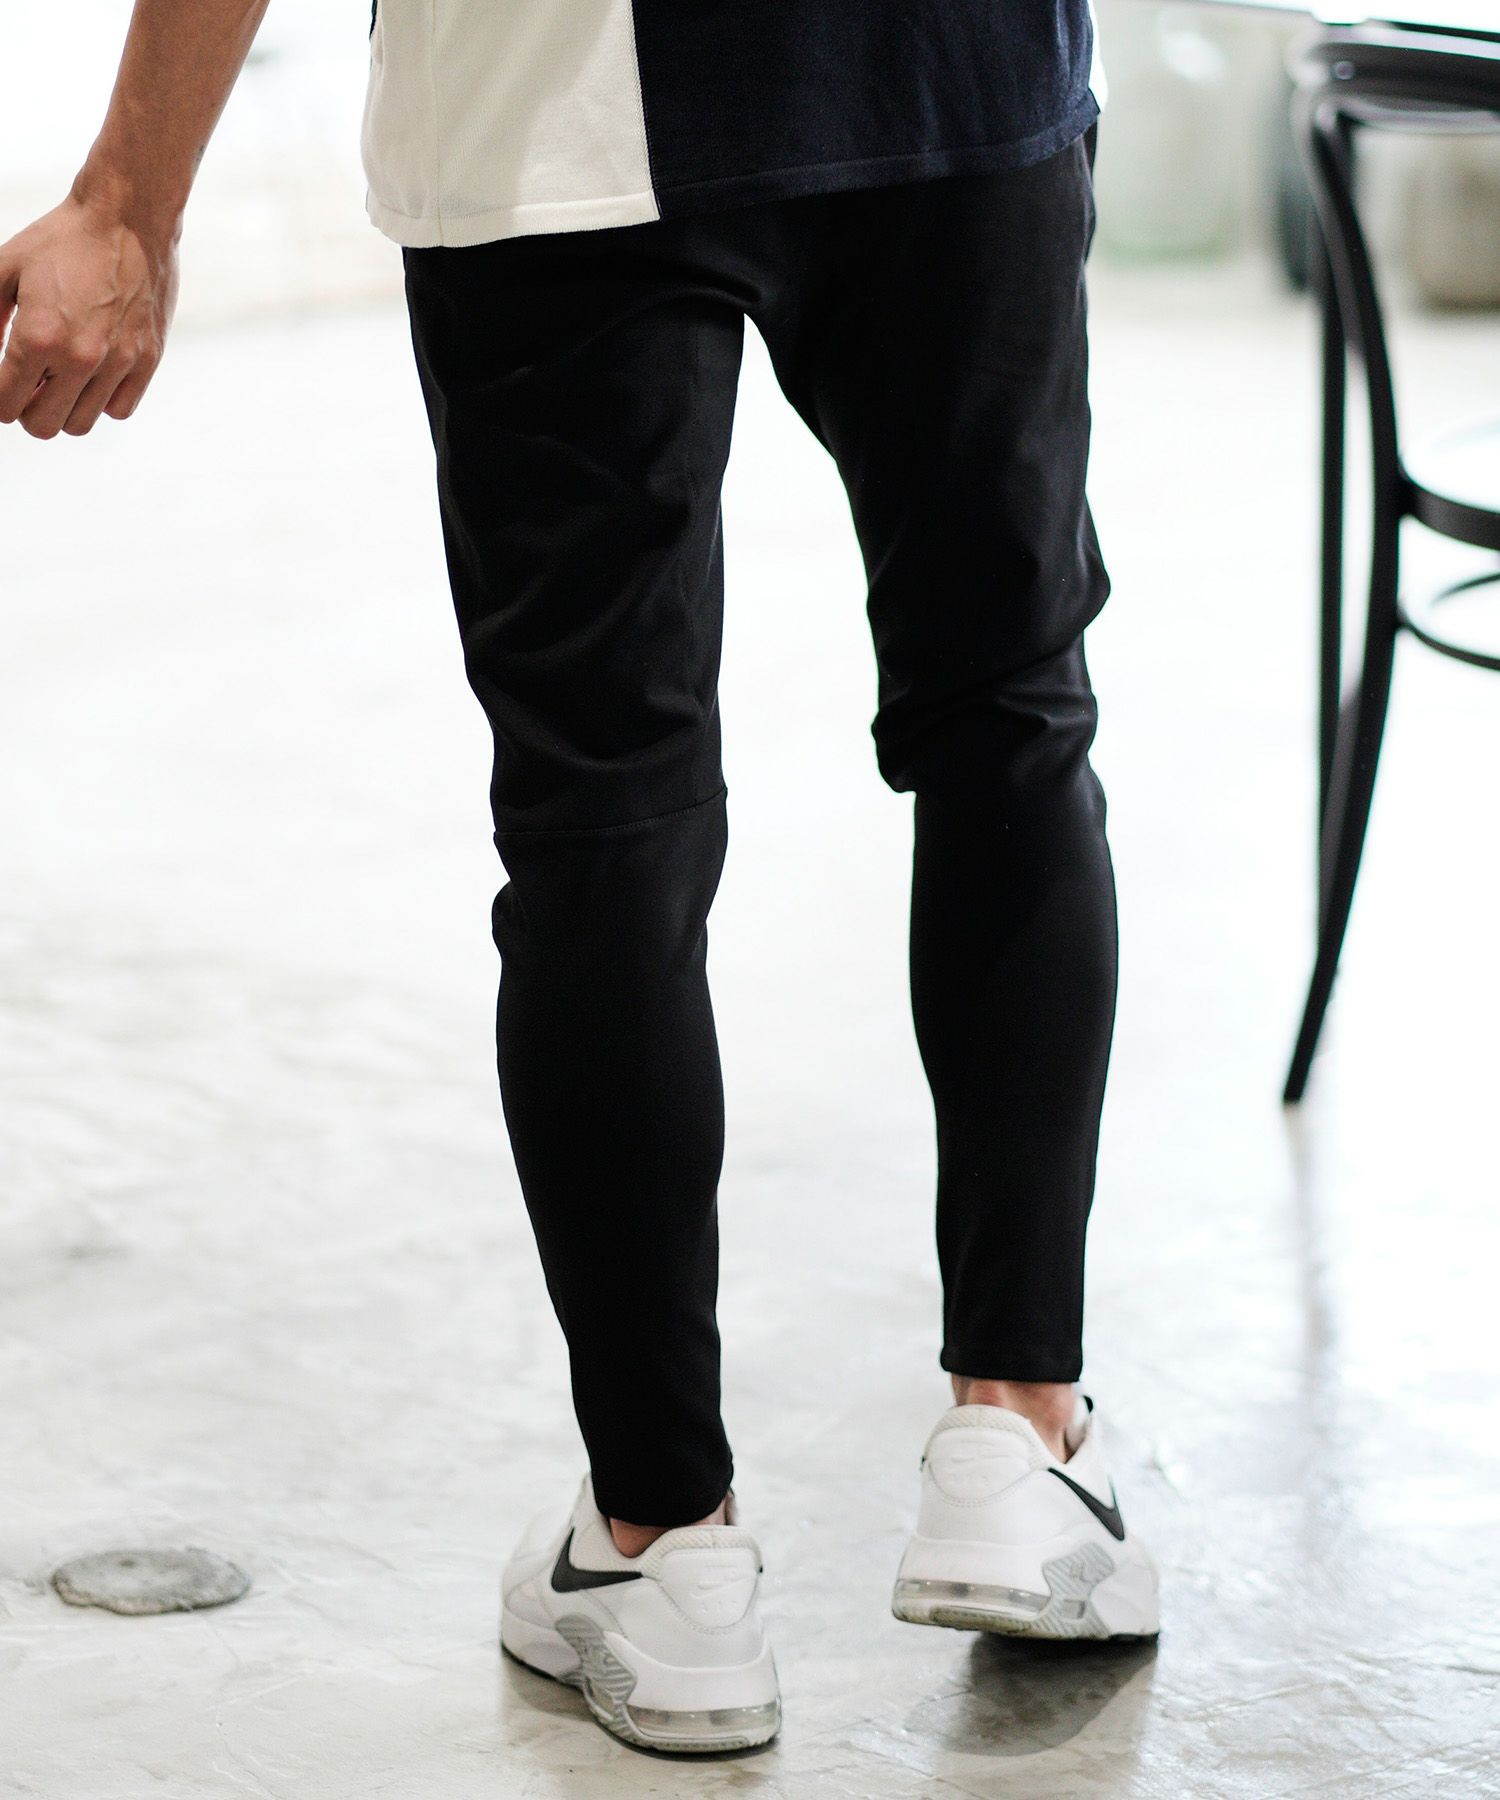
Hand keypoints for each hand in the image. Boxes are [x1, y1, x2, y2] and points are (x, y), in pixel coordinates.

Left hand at [0, 193, 178, 439]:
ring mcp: (118, 363)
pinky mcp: (147, 361)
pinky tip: (92, 373)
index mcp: (38, 336)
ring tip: (60, 378)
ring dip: (63, 407)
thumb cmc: (61, 239)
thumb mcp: (5, 268)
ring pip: (80, 423)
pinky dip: (100, 400)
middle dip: (26, 410)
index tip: (1, 384)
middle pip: (43, 426)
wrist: (127, 218)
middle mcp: (79, 358)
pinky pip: (118, 409)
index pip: (6, 404)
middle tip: (28, 384)